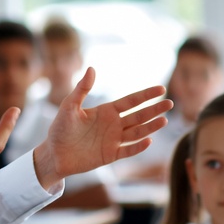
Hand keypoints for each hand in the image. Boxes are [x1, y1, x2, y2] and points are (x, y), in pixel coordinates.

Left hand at [33, 68, 171, 187]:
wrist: (53, 154)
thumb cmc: (60, 129)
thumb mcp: (69, 106)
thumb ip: (81, 89)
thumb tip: (91, 68)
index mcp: (106, 111)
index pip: (131, 101)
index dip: (146, 95)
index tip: (161, 88)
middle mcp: (113, 125)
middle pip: (139, 116)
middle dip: (154, 109)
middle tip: (170, 103)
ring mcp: (113, 140)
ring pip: (137, 132)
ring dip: (150, 127)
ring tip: (164, 120)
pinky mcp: (110, 155)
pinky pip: (127, 150)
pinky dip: (138, 147)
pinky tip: (148, 141)